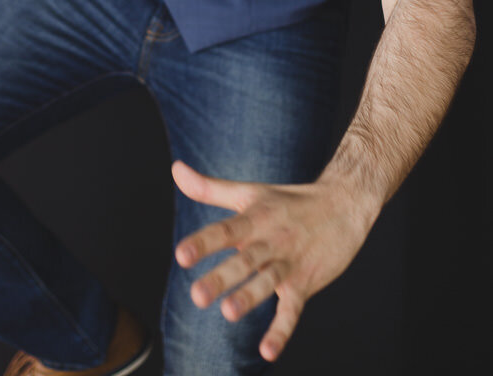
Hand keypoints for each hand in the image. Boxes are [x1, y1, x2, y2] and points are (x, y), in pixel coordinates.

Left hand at [171, 159, 372, 362]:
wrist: (344, 205)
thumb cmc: (289, 201)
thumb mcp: (249, 192)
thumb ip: (209, 188)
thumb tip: (175, 170)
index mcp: (254, 218)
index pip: (225, 231)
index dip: (204, 242)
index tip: (181, 255)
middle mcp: (270, 241)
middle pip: (243, 260)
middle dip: (221, 278)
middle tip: (196, 296)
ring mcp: (289, 263)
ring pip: (267, 282)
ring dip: (250, 297)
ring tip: (229, 313)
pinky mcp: (305, 283)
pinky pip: (293, 310)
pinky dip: (281, 330)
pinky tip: (267, 351)